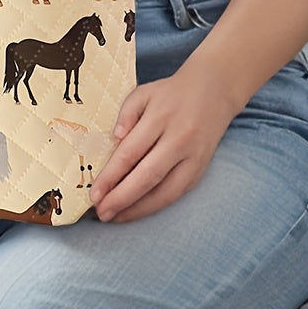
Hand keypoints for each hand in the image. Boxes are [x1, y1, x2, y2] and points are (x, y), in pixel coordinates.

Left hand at [90, 66, 238, 222]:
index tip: (94, 194)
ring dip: (139, 209)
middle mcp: (179, 140)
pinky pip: (177, 193)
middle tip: (101, 213)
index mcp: (160, 119)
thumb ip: (125, 114)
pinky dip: (156, 206)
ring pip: (166, 192)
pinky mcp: (201, 169)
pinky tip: (137, 211)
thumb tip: (114, 139)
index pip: (130, 153)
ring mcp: (194, 158)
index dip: (110, 177)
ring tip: (115, 217)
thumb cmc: (169, 94)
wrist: (213, 91)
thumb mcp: (142, 93)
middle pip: (148, 177)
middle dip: (122, 199)